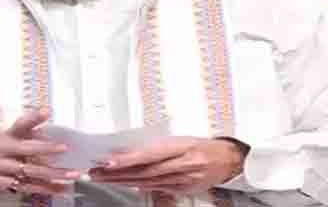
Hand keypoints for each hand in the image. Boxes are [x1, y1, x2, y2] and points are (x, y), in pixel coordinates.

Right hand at [0, 109, 81, 194]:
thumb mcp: (4, 133)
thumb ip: (25, 124)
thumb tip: (44, 113)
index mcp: (6, 141)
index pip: (28, 143)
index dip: (45, 144)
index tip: (62, 147)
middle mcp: (4, 157)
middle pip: (32, 164)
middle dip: (53, 169)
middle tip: (72, 171)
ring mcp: (1, 173)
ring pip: (29, 178)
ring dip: (50, 181)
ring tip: (68, 183)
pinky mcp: (0, 185)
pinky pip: (23, 188)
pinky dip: (40, 190)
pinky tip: (54, 190)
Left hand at [89, 136, 246, 195]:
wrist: (230, 159)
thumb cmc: (204, 144)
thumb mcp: (182, 138)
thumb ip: (159, 146)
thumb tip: (132, 150)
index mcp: (183, 146)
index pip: (150, 154)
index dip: (128, 159)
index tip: (109, 161)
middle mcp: (184, 164)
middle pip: (146, 170)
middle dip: (119, 172)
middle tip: (97, 172)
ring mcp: (185, 179)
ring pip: (149, 181)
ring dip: (125, 180)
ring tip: (104, 178)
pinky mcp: (186, 189)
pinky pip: (159, 188)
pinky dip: (141, 187)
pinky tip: (127, 185)